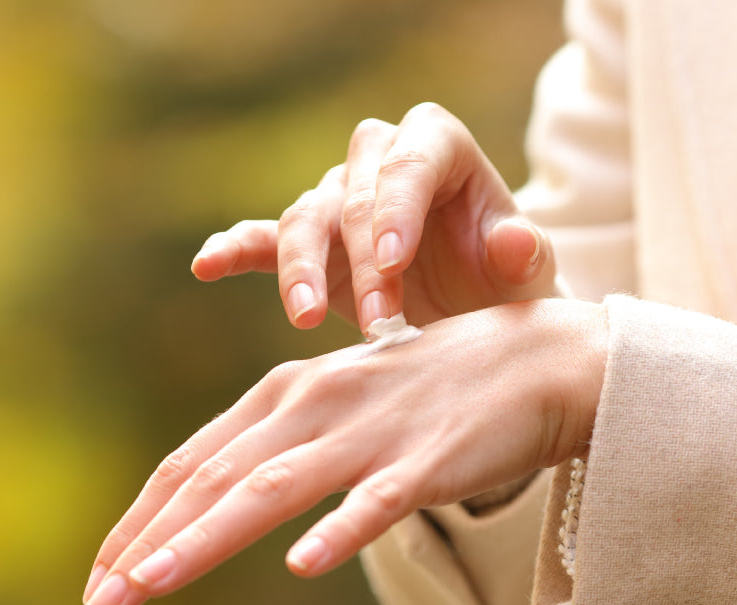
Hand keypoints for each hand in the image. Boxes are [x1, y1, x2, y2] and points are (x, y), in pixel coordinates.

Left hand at [82, 299, 605, 604]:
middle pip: (216, 474)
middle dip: (150, 538)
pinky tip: (305, 562)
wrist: (538, 360)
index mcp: (294, 391)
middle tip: (101, 601)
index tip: (105, 570)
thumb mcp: (348, 404)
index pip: (197, 455)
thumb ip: (294, 440)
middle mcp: (319, 404)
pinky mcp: (430, 458)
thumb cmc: (439, 387)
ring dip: (205, 537)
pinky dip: (341, 528)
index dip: (143, 514)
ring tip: (148, 586)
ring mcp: (374, 431)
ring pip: (274, 487)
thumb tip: (234, 493)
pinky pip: (380, 499)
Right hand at [189, 103, 555, 334]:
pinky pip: (264, 239)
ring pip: (306, 216)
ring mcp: (340, 202)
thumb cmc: (507, 288)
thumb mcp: (528, 275)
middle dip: (363, 260)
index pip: (412, 159)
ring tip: (307, 319)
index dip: (398, 207)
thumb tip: (511, 240)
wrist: (478, 319)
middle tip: (382, 322)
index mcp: (440, 149)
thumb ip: (524, 254)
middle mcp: (381, 164)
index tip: (395, 263)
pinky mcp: (311, 245)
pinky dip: (236, 250)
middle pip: (354, 193)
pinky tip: (207, 266)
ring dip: (303, 268)